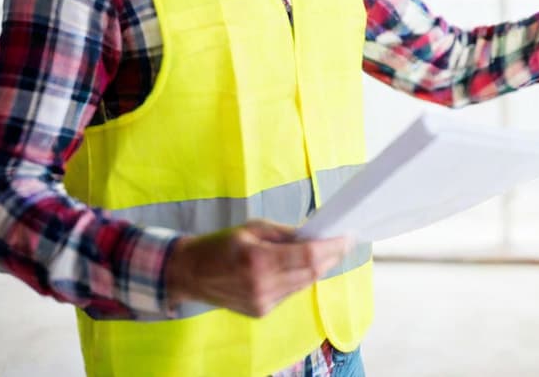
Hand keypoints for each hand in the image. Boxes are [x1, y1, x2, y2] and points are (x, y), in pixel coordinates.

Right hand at [165, 220, 352, 317]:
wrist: (190, 273)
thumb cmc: (220, 244)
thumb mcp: (253, 228)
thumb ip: (286, 234)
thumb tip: (315, 235)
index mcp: (257, 260)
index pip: (307, 256)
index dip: (332, 248)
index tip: (348, 237)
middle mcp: (262, 286)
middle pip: (310, 273)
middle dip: (331, 257)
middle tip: (344, 242)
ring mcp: (262, 302)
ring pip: (303, 284)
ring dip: (318, 268)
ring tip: (328, 251)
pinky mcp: (261, 311)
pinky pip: (291, 292)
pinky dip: (300, 278)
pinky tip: (302, 266)